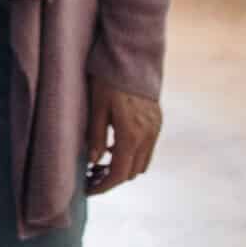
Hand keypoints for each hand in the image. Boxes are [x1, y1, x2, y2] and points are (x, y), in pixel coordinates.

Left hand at [85, 76, 161, 193]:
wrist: (132, 57)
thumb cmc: (108, 78)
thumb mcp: (96, 105)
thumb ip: (96, 135)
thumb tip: (92, 161)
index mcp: (131, 134)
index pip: (119, 172)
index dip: (103, 185)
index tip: (88, 189)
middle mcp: (148, 135)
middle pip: (132, 171)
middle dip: (112, 179)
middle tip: (90, 177)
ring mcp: (156, 128)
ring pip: (142, 162)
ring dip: (124, 168)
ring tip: (100, 165)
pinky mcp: (157, 121)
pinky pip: (147, 148)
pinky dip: (132, 154)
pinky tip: (114, 147)